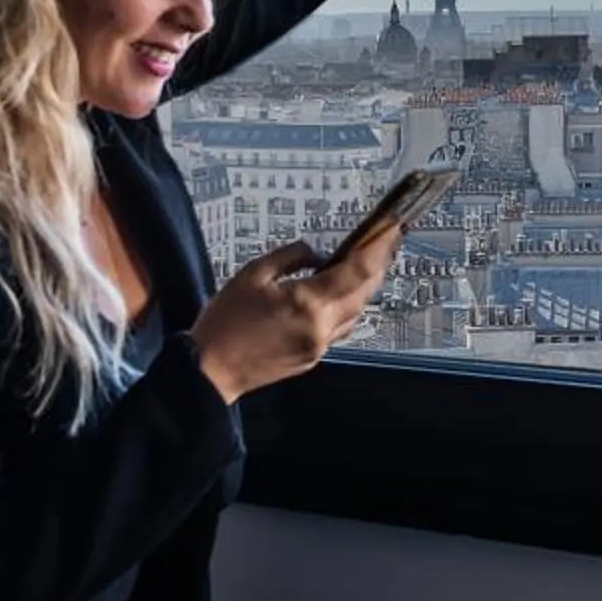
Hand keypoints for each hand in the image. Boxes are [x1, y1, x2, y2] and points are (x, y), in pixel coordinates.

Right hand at [188, 225, 403, 402]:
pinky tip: (337, 293)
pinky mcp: (313, 357)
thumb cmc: (225, 322)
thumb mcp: (253, 274)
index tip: (390, 229)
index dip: (379, 248)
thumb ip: (292, 257)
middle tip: (385, 240)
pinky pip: (340, 326)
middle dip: (378, 263)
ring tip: (364, 262)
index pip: (358, 271)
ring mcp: (320, 345)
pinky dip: (345, 306)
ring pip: (356, 311)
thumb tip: (317, 254)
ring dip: (364, 286)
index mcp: (308, 302)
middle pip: (365, 291)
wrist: (211, 371)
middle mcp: (322, 326)